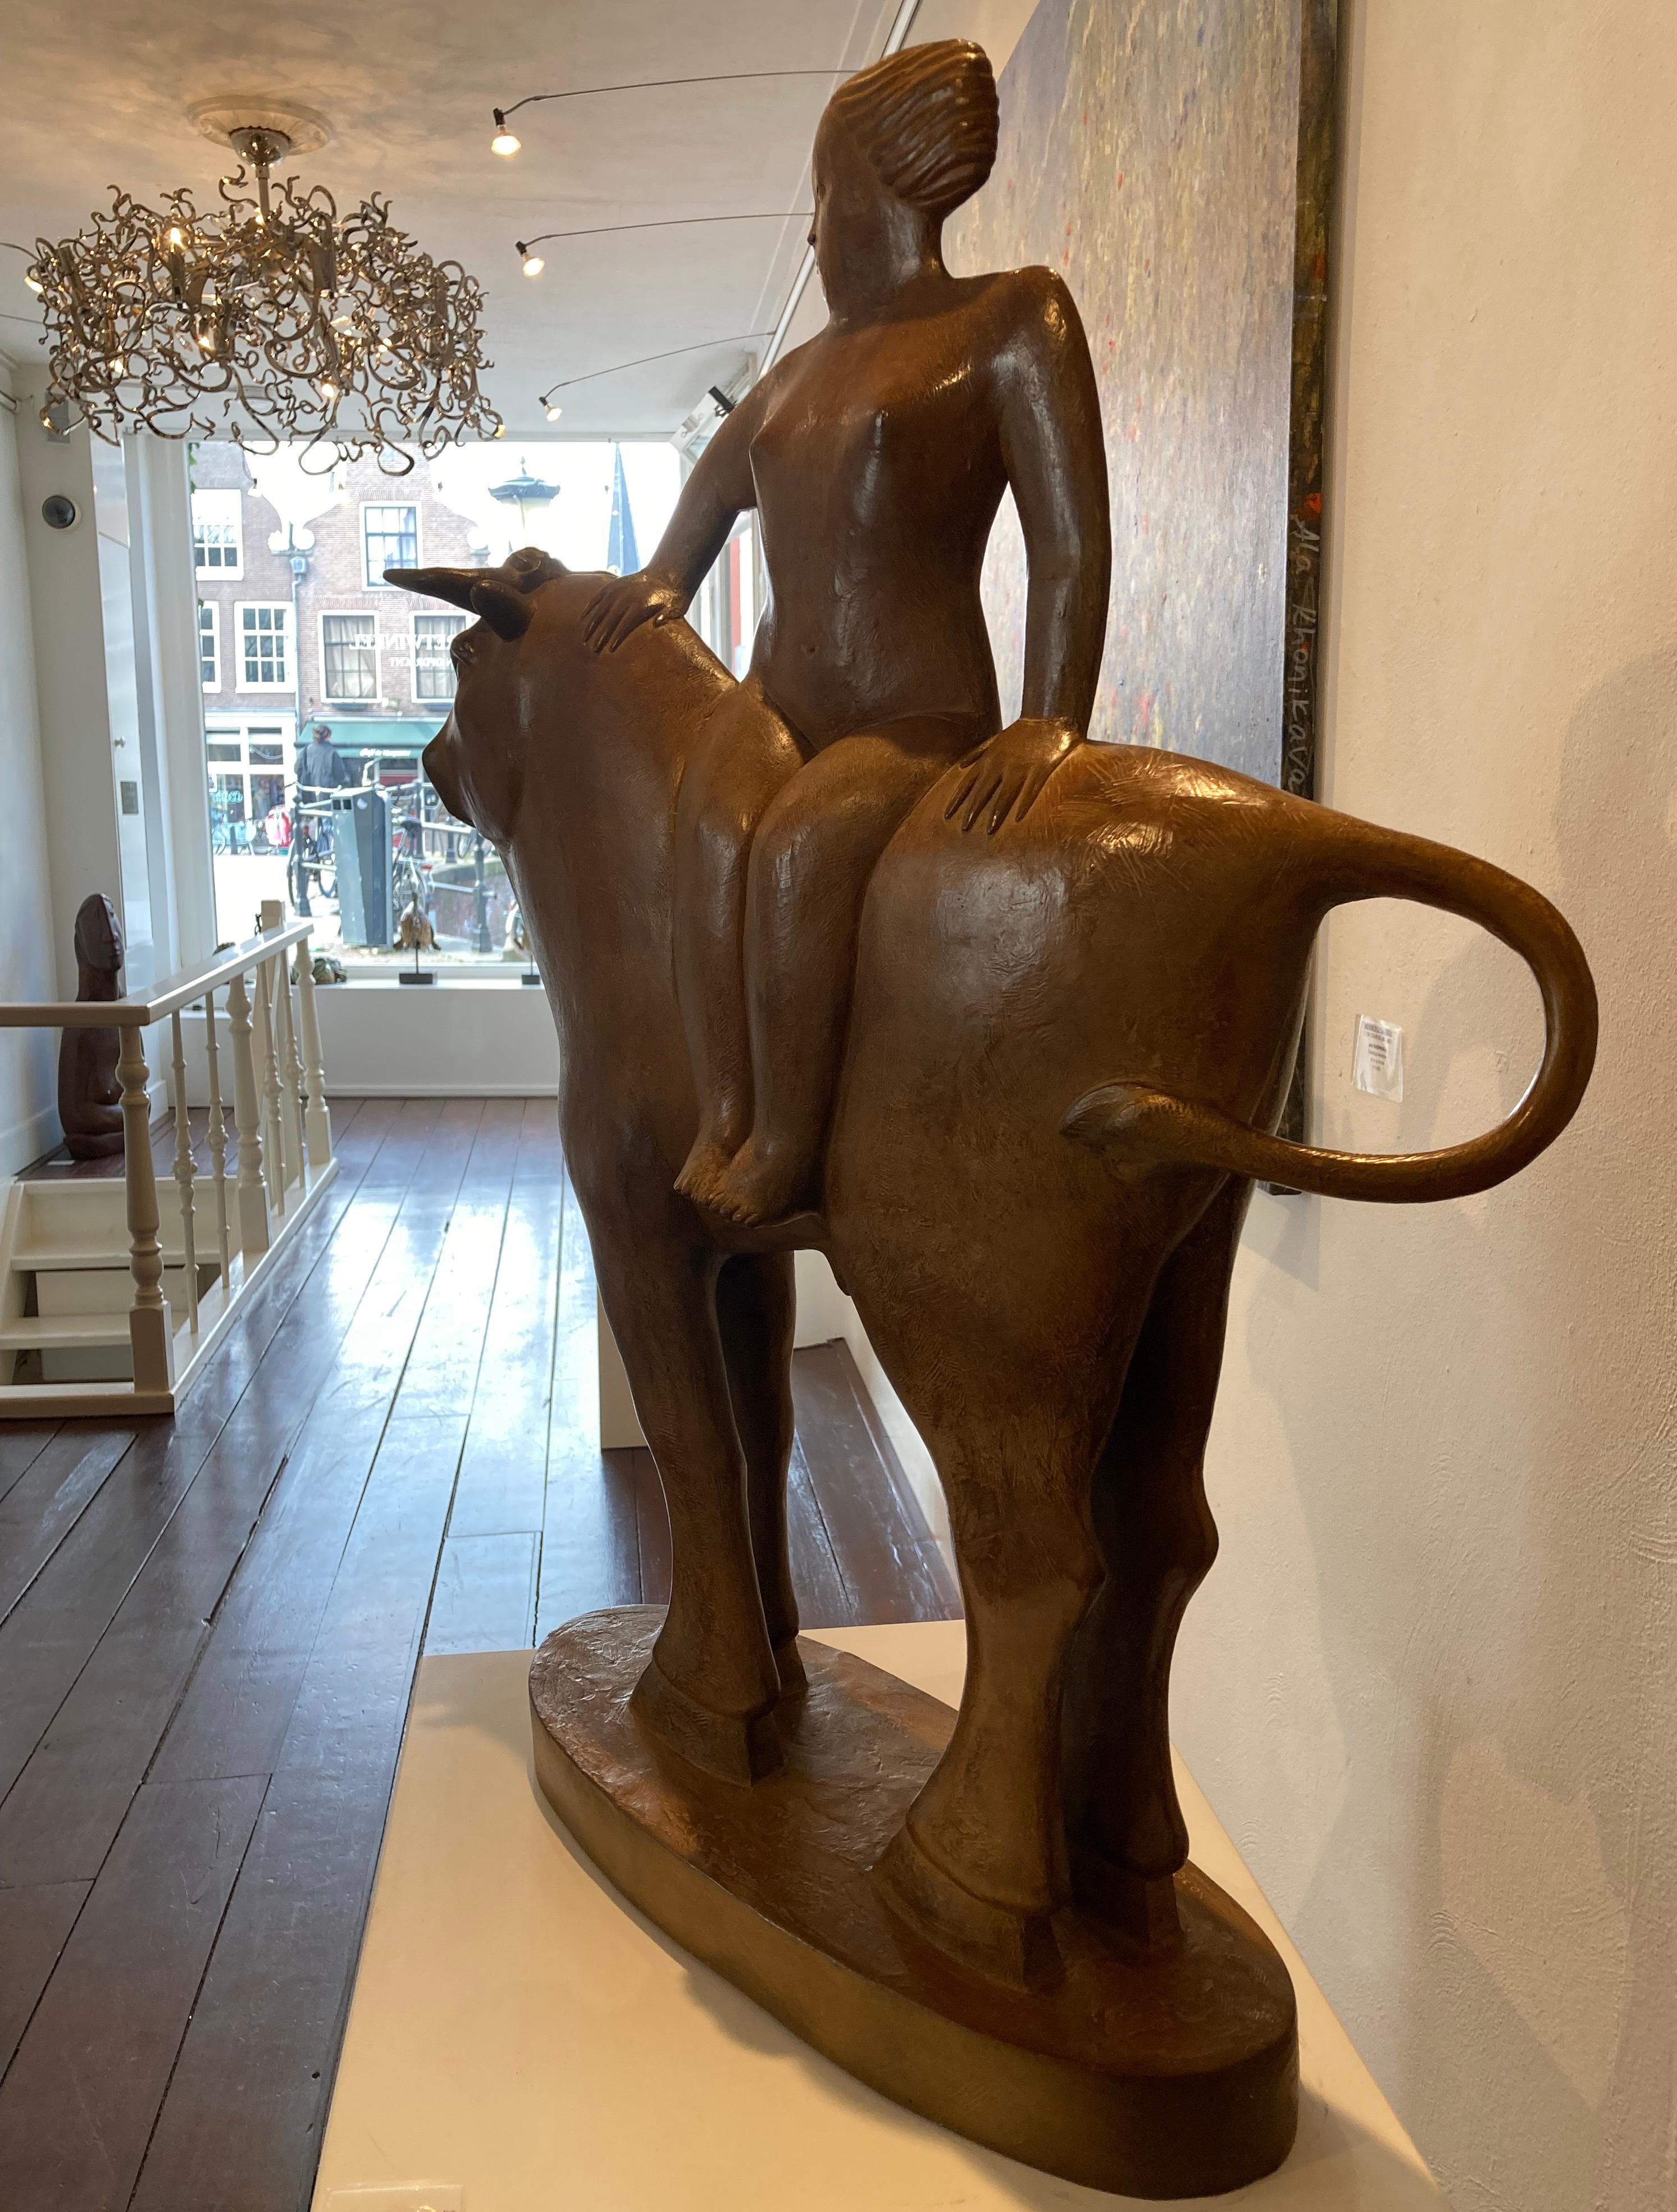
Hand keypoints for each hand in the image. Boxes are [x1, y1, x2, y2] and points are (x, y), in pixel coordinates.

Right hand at [581, 568, 687, 652]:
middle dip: (601, 635)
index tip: (610, 650)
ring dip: (592, 623)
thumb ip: (665, 616)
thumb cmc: (671, 598)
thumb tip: (655, 624)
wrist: (665, 576)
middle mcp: (627, 597)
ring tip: (584, 638)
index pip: (625, 624)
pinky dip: (590, 606)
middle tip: (594, 649)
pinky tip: (583, 617)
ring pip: (601, 608)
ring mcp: (619, 589)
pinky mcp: (614, 584)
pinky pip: (598, 595)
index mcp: (641, 605)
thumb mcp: (674, 608)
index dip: (617, 637)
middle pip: (610, 618)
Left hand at [942, 717, 1083, 833]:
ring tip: (988, 831)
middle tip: (963, 828)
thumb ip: (977, 753)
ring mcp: (1021, 767)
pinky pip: (1030, 790)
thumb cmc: (1021, 731)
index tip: (946, 815)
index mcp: (990, 758)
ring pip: (1004, 795)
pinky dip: (1024, 804)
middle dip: (971, 811)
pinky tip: (1017, 819)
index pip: (967, 782)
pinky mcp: (1040, 770)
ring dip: (995, 813)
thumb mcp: (995, 739)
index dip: (956, 799)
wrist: (1047, 717)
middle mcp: (1001, 764)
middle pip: (983, 792)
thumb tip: (961, 765)